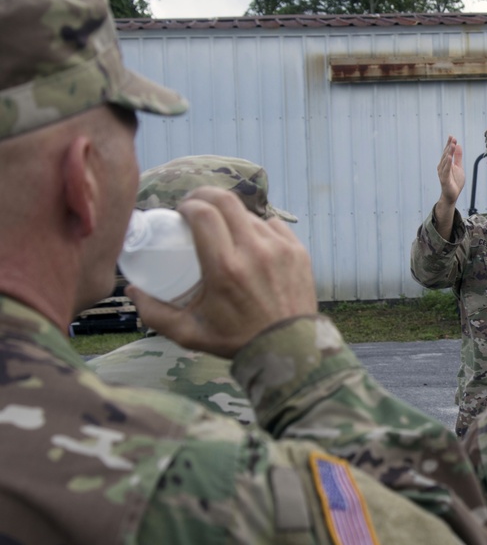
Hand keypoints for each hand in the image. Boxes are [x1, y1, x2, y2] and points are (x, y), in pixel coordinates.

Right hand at [127, 186, 317, 358]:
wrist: (288, 348)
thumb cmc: (236, 340)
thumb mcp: (189, 333)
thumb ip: (154, 313)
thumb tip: (131, 290)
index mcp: (224, 268)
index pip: (203, 214)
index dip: (188, 205)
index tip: (181, 213)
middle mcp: (254, 252)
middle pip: (226, 201)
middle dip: (205, 195)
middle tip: (196, 206)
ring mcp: (280, 249)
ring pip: (249, 214)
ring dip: (231, 215)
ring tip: (223, 229)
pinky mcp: (298, 251)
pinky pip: (273, 225)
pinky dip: (258, 228)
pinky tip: (250, 241)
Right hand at [437, 135, 464, 205]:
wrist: (452, 195)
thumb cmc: (455, 181)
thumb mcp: (459, 167)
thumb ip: (458, 157)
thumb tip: (458, 145)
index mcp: (446, 163)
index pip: (447, 152)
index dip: (449, 144)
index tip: (452, 136)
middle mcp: (442, 166)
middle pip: (446, 154)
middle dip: (449, 146)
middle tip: (453, 138)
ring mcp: (442, 172)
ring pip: (445, 161)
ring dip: (448, 152)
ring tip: (452, 145)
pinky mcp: (444, 179)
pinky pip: (446, 170)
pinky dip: (447, 163)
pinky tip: (449, 157)